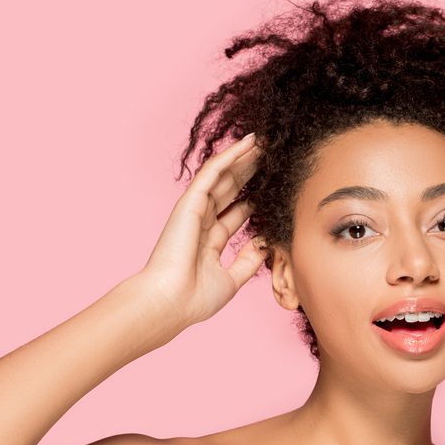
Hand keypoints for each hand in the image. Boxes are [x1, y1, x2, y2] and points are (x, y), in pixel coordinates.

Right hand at [136, 132, 267, 327]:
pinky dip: (230, 156)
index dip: (253, 198)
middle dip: (249, 173)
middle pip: (231, 190)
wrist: (171, 302)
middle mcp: (201, 223)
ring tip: (263, 142)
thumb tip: (265, 245)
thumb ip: (248, 262)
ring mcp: (194, 211)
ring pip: (223, 176)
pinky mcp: (190, 202)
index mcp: (209, 241)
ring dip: (242, 158)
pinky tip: (247, 143)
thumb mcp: (232, 280)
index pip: (235, 212)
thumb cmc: (194, 299)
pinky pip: (213, 173)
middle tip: (271, 156)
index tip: (273, 187)